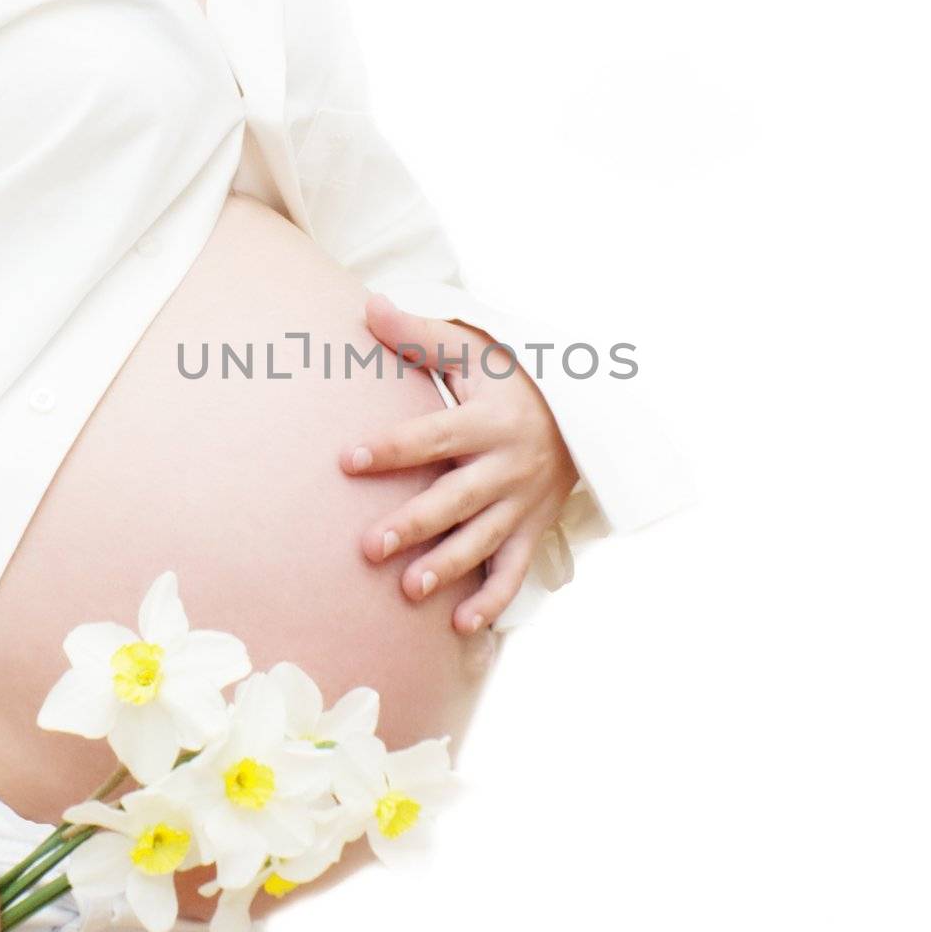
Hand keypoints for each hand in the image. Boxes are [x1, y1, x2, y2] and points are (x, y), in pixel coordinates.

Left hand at [340, 292, 579, 633]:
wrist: (582, 413)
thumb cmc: (510, 378)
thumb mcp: (473, 350)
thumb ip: (420, 335)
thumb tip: (368, 306)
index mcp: (486, 421)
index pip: (432, 436)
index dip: (391, 448)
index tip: (348, 460)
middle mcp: (506, 466)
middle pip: (454, 499)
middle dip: (414, 524)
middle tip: (368, 547)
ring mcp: (521, 503)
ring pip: (482, 541)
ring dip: (447, 566)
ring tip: (409, 590)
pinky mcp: (532, 530)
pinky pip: (513, 570)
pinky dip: (491, 599)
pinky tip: (460, 625)